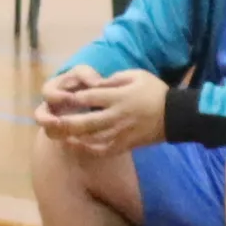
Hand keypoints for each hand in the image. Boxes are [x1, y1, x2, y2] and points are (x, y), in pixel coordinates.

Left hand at [36, 68, 166, 154]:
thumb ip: (114, 79)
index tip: (61, 98)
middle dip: (64, 123)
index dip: (73, 98)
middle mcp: (116, 116)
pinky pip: (101, 150)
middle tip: (49, 122)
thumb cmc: (154, 92)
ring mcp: (120, 133)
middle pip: (85, 122)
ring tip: (57, 134)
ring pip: (90, 139)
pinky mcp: (124, 145)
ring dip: (71, 137)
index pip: (89, 98)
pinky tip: (75, 145)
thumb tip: (95, 85)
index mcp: (118, 97)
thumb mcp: (136, 75)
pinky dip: (86, 149)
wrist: (175, 116)